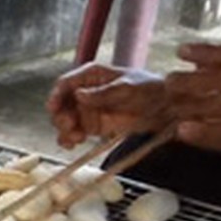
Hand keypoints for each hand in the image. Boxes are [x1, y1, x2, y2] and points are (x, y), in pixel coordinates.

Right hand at [47, 63, 163, 147]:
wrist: (166, 107)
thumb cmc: (149, 89)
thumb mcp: (128, 88)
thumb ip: (104, 93)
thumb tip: (79, 95)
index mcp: (91, 76)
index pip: (65, 84)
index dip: (56, 95)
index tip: (54, 108)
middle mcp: (85, 92)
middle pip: (61, 104)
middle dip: (61, 116)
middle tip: (69, 126)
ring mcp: (88, 110)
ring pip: (65, 120)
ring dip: (64, 130)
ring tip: (75, 138)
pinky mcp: (92, 126)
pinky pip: (74, 133)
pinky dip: (69, 139)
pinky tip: (73, 144)